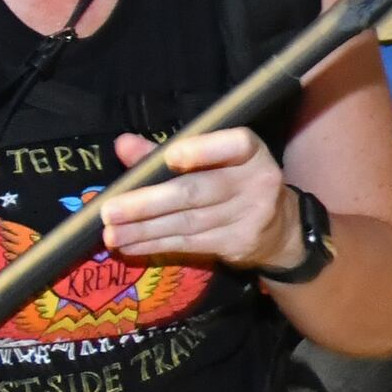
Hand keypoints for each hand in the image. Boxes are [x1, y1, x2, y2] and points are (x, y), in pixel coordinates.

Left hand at [97, 126, 300, 268]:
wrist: (280, 228)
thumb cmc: (234, 180)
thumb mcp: (211, 159)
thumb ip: (166, 152)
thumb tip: (123, 145)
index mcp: (251, 152)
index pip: (235, 145)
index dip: (203, 151)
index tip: (170, 157)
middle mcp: (256, 182)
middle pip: (197, 192)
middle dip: (149, 203)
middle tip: (110, 211)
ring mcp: (250, 217)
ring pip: (188, 223)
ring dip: (144, 230)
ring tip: (110, 233)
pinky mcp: (238, 244)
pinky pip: (190, 244)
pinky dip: (156, 245)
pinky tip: (130, 246)